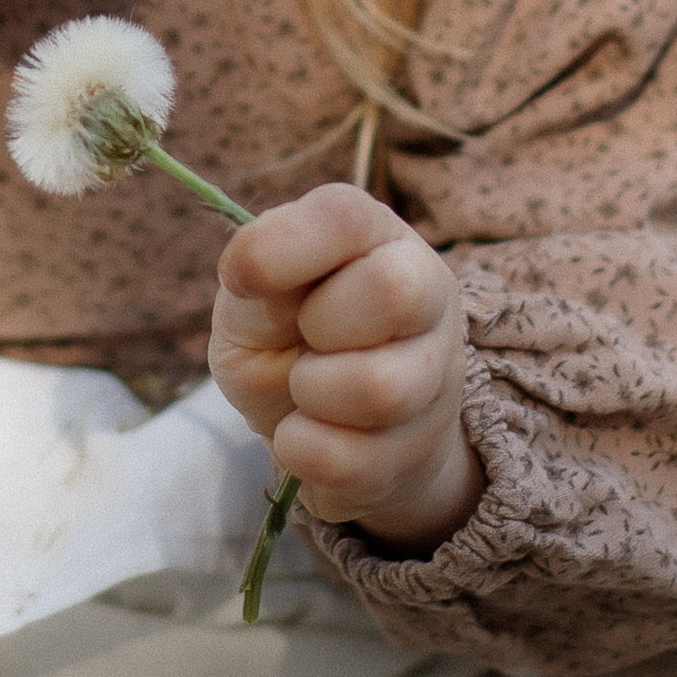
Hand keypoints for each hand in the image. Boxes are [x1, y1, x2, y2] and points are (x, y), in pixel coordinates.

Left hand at [209, 185, 483, 554]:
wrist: (324, 431)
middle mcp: (425, 292)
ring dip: (311, 395)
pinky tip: (306, 434)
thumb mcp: (253, 302)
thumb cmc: (284, 341)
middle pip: (393, 291)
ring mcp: (436, 375)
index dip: (284, 246)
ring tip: (304, 389)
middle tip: (305, 338)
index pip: (345, 216)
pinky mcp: (419, 450)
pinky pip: (353, 459)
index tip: (241, 280)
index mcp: (376, 236)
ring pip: (381, 388)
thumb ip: (258, 282)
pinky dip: (304, 450)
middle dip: (320, 325)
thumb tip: (250, 271)